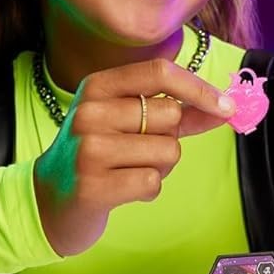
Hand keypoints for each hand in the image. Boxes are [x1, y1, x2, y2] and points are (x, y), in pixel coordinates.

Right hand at [32, 59, 236, 257]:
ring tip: (127, 171)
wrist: (48, 200)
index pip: (159, 72)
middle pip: (169, 115)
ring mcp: (89, 149)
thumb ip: (174, 112)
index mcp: (97, 86)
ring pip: (167, 151)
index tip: (226, 106)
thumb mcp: (126, 122)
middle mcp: (89, 112)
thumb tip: (222, 107)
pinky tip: (123, 189)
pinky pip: (153, 182)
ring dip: (159, 167)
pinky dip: (148, 190)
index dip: (198, 88)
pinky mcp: (93, 186)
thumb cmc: (96, 156)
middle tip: (140, 151)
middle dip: (170, 139)